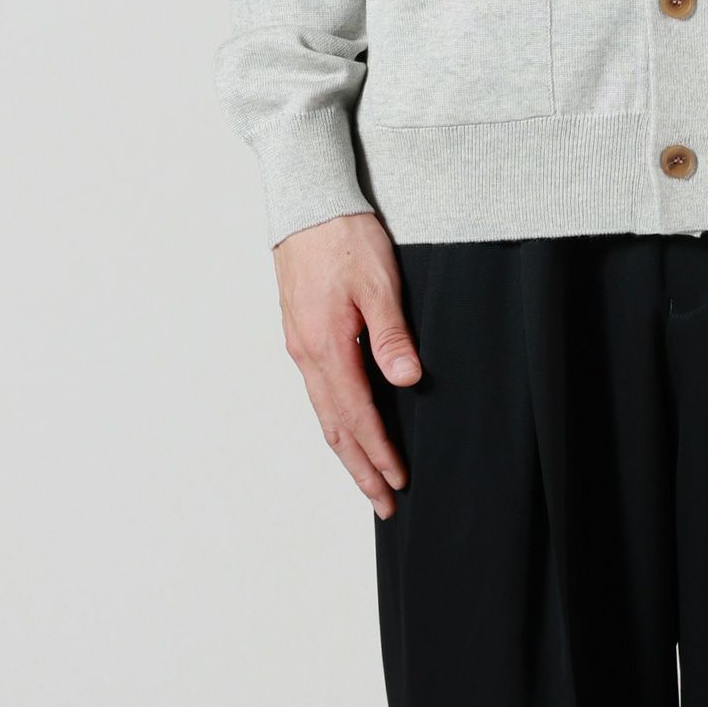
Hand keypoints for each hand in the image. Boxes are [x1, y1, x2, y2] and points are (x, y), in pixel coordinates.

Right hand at [274, 212, 420, 518]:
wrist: (307, 203)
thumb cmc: (344, 237)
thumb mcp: (378, 282)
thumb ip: (391, 334)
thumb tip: (408, 380)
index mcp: (326, 346)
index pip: (356, 416)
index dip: (378, 452)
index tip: (398, 481)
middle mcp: (307, 353)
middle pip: (334, 427)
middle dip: (360, 469)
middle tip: (384, 504)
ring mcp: (299, 344)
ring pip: (324, 411)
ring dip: (347, 448)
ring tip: (368, 476)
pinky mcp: (301, 332)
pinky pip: (319, 390)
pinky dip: (336, 418)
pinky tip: (350, 423)